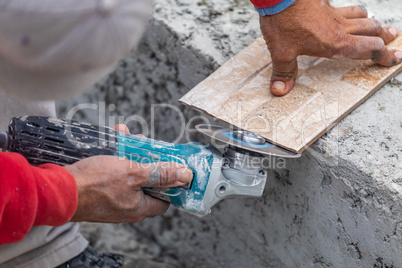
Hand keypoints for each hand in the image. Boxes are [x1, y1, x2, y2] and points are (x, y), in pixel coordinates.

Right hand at [65, 125, 192, 222]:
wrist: (56, 189)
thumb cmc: (94, 184)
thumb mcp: (133, 174)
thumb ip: (160, 174)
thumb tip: (185, 175)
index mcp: (139, 208)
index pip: (165, 200)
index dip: (172, 184)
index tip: (173, 168)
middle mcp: (127, 207)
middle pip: (147, 183)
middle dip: (148, 161)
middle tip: (148, 147)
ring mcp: (112, 200)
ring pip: (129, 174)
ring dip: (132, 154)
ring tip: (130, 137)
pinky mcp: (99, 191)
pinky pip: (113, 172)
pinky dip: (116, 156)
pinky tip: (114, 137)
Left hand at [259, 0, 401, 95]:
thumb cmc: (284, 22)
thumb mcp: (281, 53)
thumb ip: (284, 72)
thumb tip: (280, 91)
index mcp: (335, 43)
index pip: (367, 50)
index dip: (383, 56)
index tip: (394, 59)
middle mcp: (339, 27)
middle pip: (371, 30)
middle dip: (383, 37)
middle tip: (391, 40)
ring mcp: (333, 13)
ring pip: (362, 15)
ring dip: (371, 22)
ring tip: (375, 26)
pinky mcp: (325, 3)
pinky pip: (345, 6)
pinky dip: (353, 11)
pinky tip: (348, 13)